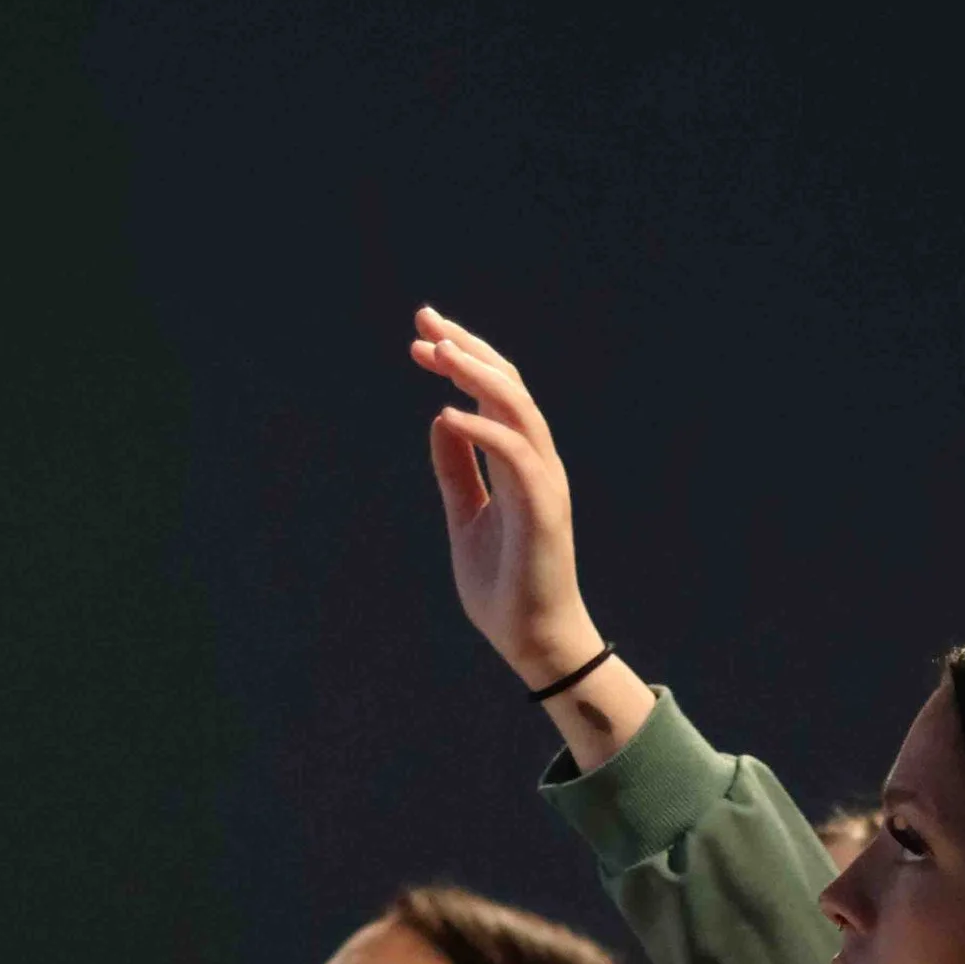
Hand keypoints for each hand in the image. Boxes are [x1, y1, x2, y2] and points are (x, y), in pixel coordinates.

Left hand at [410, 313, 653, 767]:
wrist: (533, 642)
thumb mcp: (465, 516)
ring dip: (478, 376)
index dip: (460, 360)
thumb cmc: (505, 587)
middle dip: (466, 348)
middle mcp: (537, 463)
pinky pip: (516, 456)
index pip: (494, 394)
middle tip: (423, 322)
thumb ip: (455, 469)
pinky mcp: (545, 510)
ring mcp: (545, 484)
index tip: (419, 341)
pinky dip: (484, 430)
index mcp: (519, 463)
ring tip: (437, 353)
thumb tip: (441, 418)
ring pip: (518, 409)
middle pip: (508, 386)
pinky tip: (447, 414)